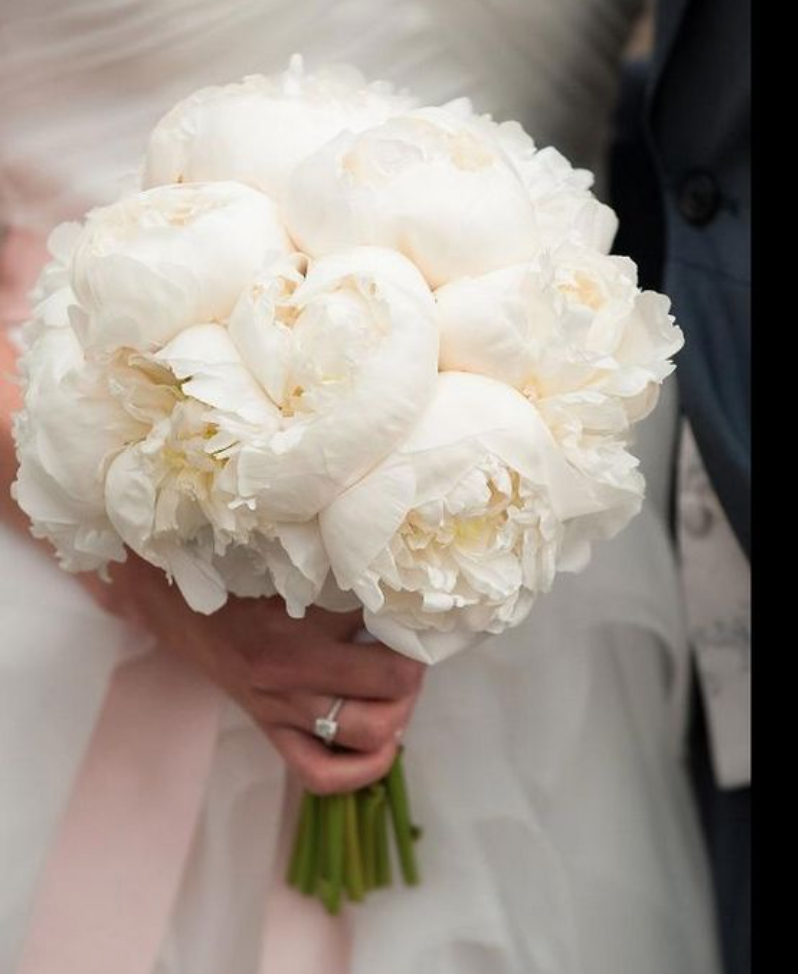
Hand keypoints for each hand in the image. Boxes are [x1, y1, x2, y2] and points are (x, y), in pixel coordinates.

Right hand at [81, 553, 424, 793]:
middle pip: (391, 682)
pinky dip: (360, 771)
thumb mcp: (290, 560)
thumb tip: (398, 581)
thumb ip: (341, 571)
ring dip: (399, 712)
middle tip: (412, 652)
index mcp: (302, 616)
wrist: (172, 596)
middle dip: (414, 667)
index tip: (417, 610)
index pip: (384, 622)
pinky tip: (380, 747)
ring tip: (398, 692)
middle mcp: (293, 667)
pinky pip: (319, 772)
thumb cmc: (236, 569)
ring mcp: (280, 705)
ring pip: (367, 731)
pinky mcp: (269, 727)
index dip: (412, 617)